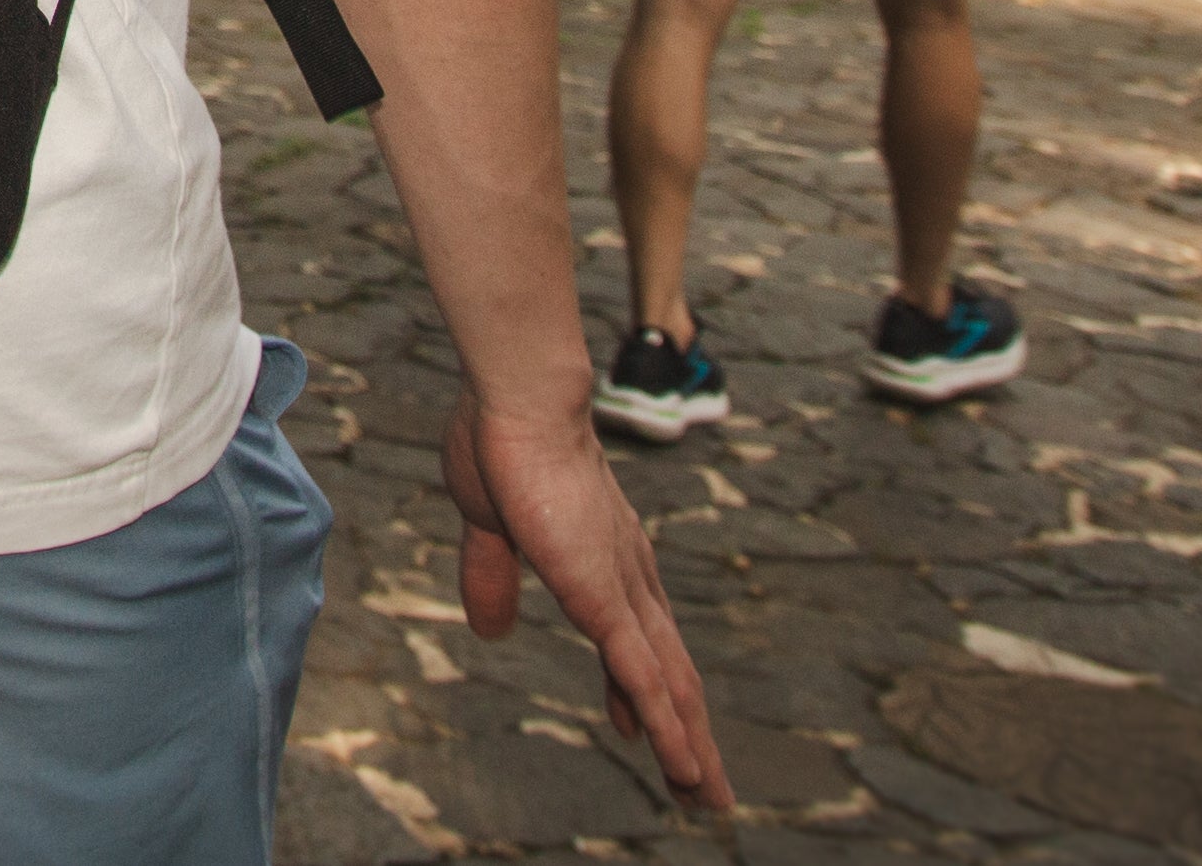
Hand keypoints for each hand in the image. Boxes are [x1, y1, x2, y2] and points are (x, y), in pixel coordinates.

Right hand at [440, 389, 731, 813]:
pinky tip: (688, 770)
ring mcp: (624, 591)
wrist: (520, 399)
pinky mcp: (609, 600)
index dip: (642, 688)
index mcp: (603, 556)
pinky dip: (669, 731)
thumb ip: (493, 576)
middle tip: (705, 790)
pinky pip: (648, 681)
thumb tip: (494, 629)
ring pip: (671, 687)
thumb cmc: (502, 441)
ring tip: (711, 802)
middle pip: (669, 671)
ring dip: (692, 748)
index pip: (634, 637)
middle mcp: (629, 577)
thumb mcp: (490, 524)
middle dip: (686, 733)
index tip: (646, 728)